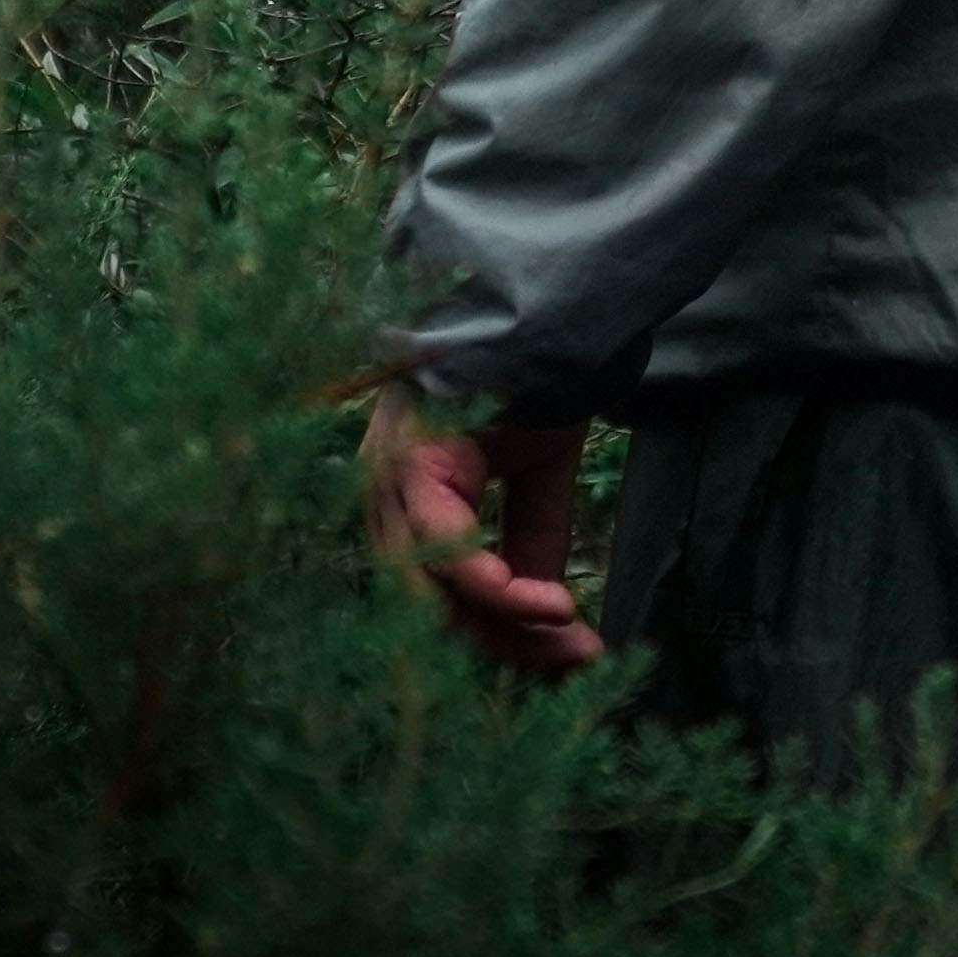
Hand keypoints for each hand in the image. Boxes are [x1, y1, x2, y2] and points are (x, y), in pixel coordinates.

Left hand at [361, 382, 602, 675]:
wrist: (543, 295)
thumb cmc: (533, 366)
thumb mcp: (537, 468)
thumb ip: (531, 540)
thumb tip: (547, 618)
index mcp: (400, 488)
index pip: (433, 593)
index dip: (500, 636)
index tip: (569, 658)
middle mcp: (380, 488)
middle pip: (428, 607)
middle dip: (506, 646)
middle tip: (577, 661)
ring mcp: (387, 476)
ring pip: (434, 593)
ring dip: (509, 629)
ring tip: (573, 643)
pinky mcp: (408, 462)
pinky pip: (449, 552)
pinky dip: (500, 590)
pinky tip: (553, 607)